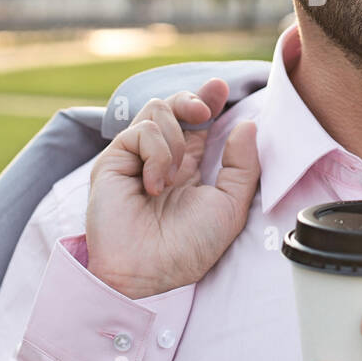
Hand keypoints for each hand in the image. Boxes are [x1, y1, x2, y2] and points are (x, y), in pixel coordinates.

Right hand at [86, 78, 260, 299]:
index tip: (222, 88)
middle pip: (174, 106)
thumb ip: (242, 166)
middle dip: (192, 99)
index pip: (198, 124)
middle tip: (204, 110)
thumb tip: (247, 125)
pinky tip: (154, 185)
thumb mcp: (230, 207)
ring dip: (174, 139)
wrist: (147, 272)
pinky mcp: (114, 160)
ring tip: (173, 177)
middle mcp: (161, 159)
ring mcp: (135, 158)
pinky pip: (141, 132)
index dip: (209, 100)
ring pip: (157, 110)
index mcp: (188, 168)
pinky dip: (155, 154)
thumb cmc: (188, 248)